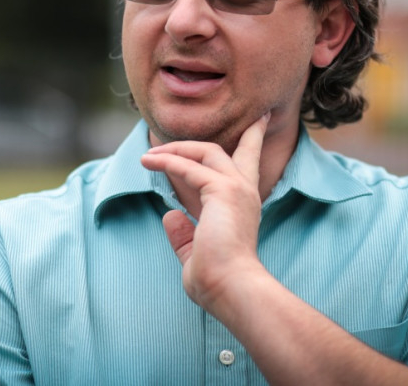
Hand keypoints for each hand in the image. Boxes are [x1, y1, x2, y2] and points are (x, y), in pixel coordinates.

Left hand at [140, 114, 269, 311]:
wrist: (232, 287)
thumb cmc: (217, 279)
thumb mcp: (195, 252)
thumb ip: (184, 234)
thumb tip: (170, 215)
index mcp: (244, 205)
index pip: (248, 166)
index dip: (251, 141)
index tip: (259, 121)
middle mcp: (245, 192)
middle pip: (238, 149)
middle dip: (223, 130)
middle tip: (215, 120)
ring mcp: (236, 188)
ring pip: (206, 151)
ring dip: (177, 149)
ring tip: (150, 154)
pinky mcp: (221, 190)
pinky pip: (187, 166)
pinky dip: (166, 161)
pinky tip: (148, 162)